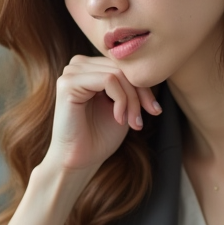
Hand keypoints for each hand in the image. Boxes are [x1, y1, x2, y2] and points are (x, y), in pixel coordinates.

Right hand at [43, 56, 160, 175]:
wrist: (80, 159)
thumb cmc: (100, 135)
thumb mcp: (123, 104)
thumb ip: (131, 84)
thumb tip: (152, 71)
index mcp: (90, 67)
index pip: (124, 65)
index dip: (144, 86)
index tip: (155, 110)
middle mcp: (78, 64)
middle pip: (122, 68)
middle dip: (139, 95)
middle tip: (141, 121)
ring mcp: (71, 71)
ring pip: (117, 73)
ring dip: (131, 100)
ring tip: (132, 122)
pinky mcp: (68, 83)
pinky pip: (108, 80)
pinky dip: (120, 100)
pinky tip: (118, 119)